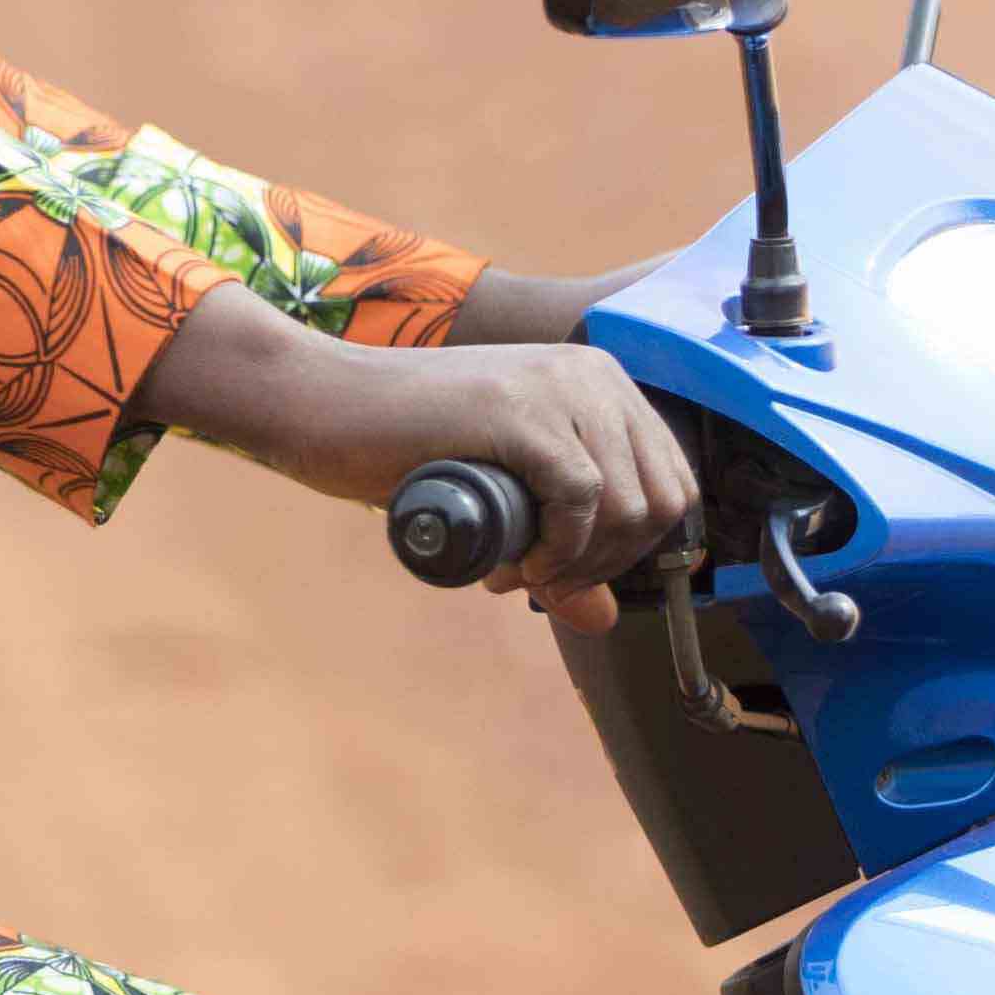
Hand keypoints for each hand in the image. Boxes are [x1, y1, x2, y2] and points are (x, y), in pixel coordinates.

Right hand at [150, 297, 700, 618]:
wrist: (324, 404)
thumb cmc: (402, 447)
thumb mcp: (500, 502)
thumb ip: (557, 549)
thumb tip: (604, 619)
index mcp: (598, 382)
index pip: (670, 483)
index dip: (631, 550)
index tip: (565, 574)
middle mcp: (592, 374)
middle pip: (662, 500)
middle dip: (610, 564)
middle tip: (537, 582)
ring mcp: (560, 387)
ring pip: (630, 505)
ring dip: (579, 564)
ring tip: (515, 575)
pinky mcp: (523, 411)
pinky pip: (584, 499)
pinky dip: (560, 549)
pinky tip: (515, 562)